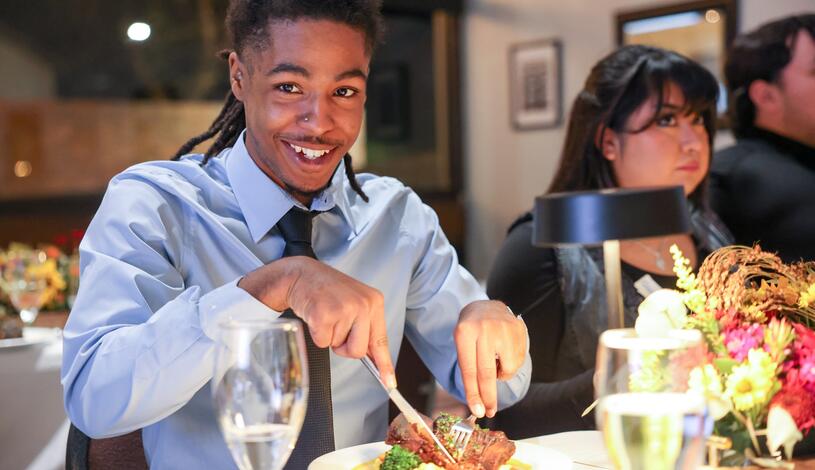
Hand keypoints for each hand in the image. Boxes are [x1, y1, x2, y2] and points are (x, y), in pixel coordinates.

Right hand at [238, 256, 395, 387]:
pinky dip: (317, 335)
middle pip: (359, 351)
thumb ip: (365, 327)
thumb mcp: (354, 303)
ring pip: (339, 348)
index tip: (390, 383)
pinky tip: (316, 316)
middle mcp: (363, 305)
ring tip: (327, 316)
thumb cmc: (328, 292)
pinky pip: (323, 343)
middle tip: (337, 327)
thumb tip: (373, 358)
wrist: (302, 274)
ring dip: (330, 338)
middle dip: (345, 347)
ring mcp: (344, 309)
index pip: (381, 340)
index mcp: (374, 302)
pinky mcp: (324, 315)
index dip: (385, 364)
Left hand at [454, 300, 526, 417]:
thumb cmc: (471, 331)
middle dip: (488, 397)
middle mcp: (484, 330)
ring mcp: (503, 328)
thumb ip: (469, 368)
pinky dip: (510, 365)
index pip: (469, 370)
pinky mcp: (518, 328)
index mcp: (465, 332)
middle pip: (487, 373)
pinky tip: (504, 352)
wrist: (487, 307)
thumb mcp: (462, 343)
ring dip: (501, 375)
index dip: (473, 394)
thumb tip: (478, 403)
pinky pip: (518, 360)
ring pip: (507, 369)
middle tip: (489, 412)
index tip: (477, 411)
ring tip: (495, 361)